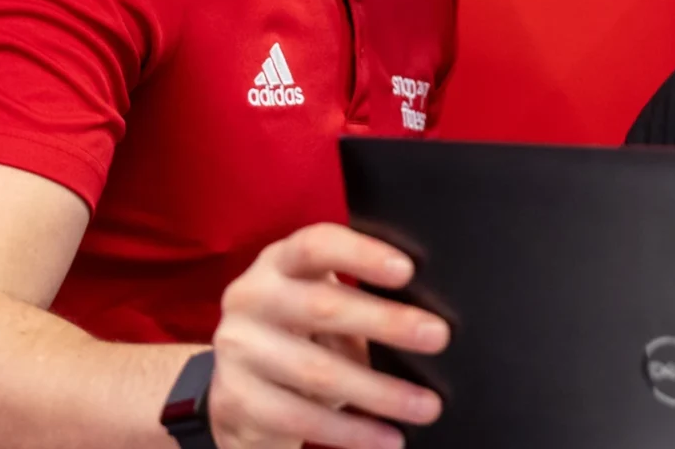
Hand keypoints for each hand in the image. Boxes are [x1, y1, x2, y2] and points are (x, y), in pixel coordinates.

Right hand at [208, 223, 449, 448]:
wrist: (237, 391)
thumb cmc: (303, 335)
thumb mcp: (324, 306)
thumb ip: (362, 302)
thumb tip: (428, 324)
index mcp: (280, 262)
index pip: (316, 245)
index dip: (361, 255)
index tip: (408, 270)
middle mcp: (252, 297)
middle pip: (322, 306)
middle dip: (387, 323)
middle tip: (438, 337)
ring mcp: (238, 349)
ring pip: (316, 371)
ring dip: (380, 391)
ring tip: (427, 406)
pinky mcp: (236, 398)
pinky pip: (300, 417)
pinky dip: (351, 431)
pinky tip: (388, 437)